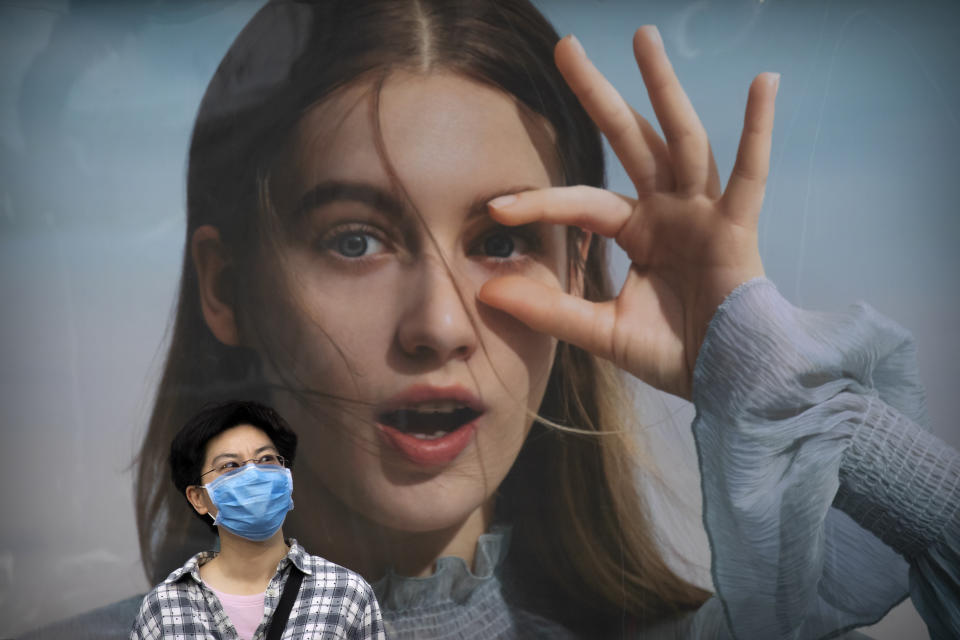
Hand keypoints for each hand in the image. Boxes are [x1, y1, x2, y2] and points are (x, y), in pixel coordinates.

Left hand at [478, 26, 778, 399]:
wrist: (729, 382)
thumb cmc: (673, 354)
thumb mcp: (601, 330)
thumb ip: (550, 309)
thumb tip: (487, 290)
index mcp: (637, 231)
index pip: (582, 202)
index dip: (542, 201)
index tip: (496, 207)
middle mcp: (668, 210)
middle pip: (628, 141)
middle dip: (598, 95)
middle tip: (565, 47)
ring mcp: (703, 212)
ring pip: (680, 138)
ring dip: (662, 88)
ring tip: (643, 36)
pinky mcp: (737, 226)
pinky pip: (750, 172)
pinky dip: (758, 130)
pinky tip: (764, 82)